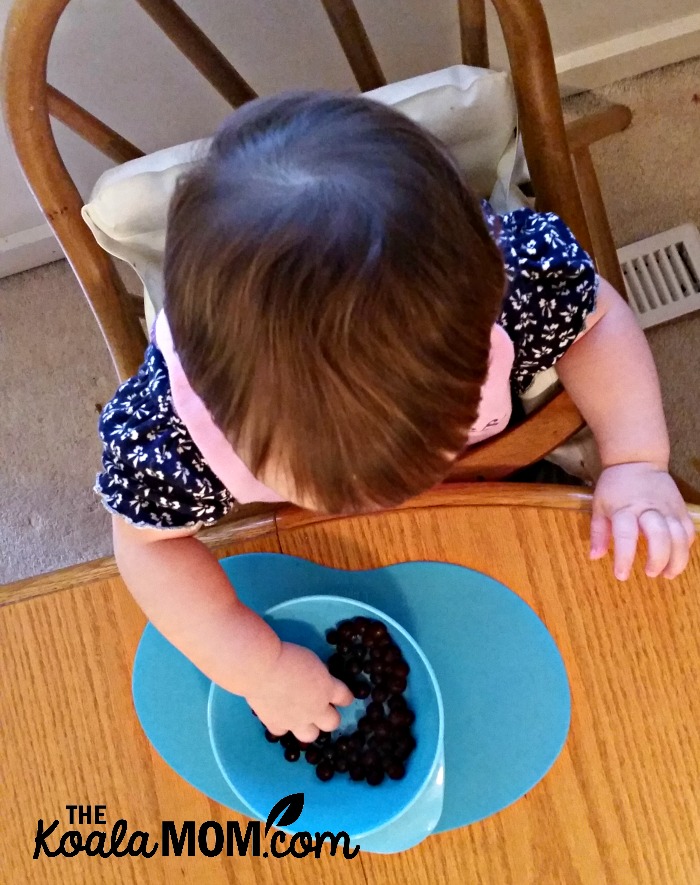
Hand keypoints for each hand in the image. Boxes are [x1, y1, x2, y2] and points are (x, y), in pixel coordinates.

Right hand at [244, 642, 353, 742]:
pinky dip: (282, 724)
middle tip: (320, 708)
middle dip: (329, 716)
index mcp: (327, 689)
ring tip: (302, 718)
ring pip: (311, 735)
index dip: (344, 698)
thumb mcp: (311, 660)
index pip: (345, 698)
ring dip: (309, 727)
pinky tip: (278, 716)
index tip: (342, 697)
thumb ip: (318, 675)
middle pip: (332, 723)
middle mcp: (316, 709)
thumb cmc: (287, 655)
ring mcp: (296, 720)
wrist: (261, 668)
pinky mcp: (277, 724)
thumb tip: (318, 680)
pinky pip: (283, 731)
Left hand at [590, 462, 694, 579]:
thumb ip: (598, 532)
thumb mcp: (599, 505)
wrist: (637, 460)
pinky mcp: (681, 508)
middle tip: (650, 573)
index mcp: (624, 508)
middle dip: (658, 559)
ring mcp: (668, 508)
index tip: (621, 575)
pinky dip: (686, 547)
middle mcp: (648, 508)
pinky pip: (688, 530)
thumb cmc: (615, 486)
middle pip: (660, 536)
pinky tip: (677, 558)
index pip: (625, 535)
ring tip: (668, 574)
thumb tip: (595, 556)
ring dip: (677, 559)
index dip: (624, 557)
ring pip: (680, 536)